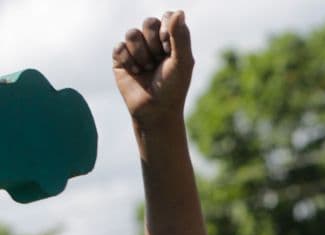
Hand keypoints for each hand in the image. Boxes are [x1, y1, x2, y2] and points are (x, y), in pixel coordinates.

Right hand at [112, 11, 193, 127]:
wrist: (155, 110)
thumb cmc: (173, 88)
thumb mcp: (182, 62)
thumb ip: (181, 36)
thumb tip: (179, 11)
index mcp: (172, 41)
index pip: (166, 17)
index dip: (166, 30)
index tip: (169, 48)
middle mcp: (154, 43)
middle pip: (148, 22)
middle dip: (154, 43)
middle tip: (159, 61)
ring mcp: (137, 50)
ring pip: (132, 34)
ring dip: (141, 55)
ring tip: (147, 69)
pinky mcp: (121, 58)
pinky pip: (119, 47)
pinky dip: (128, 61)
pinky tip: (135, 73)